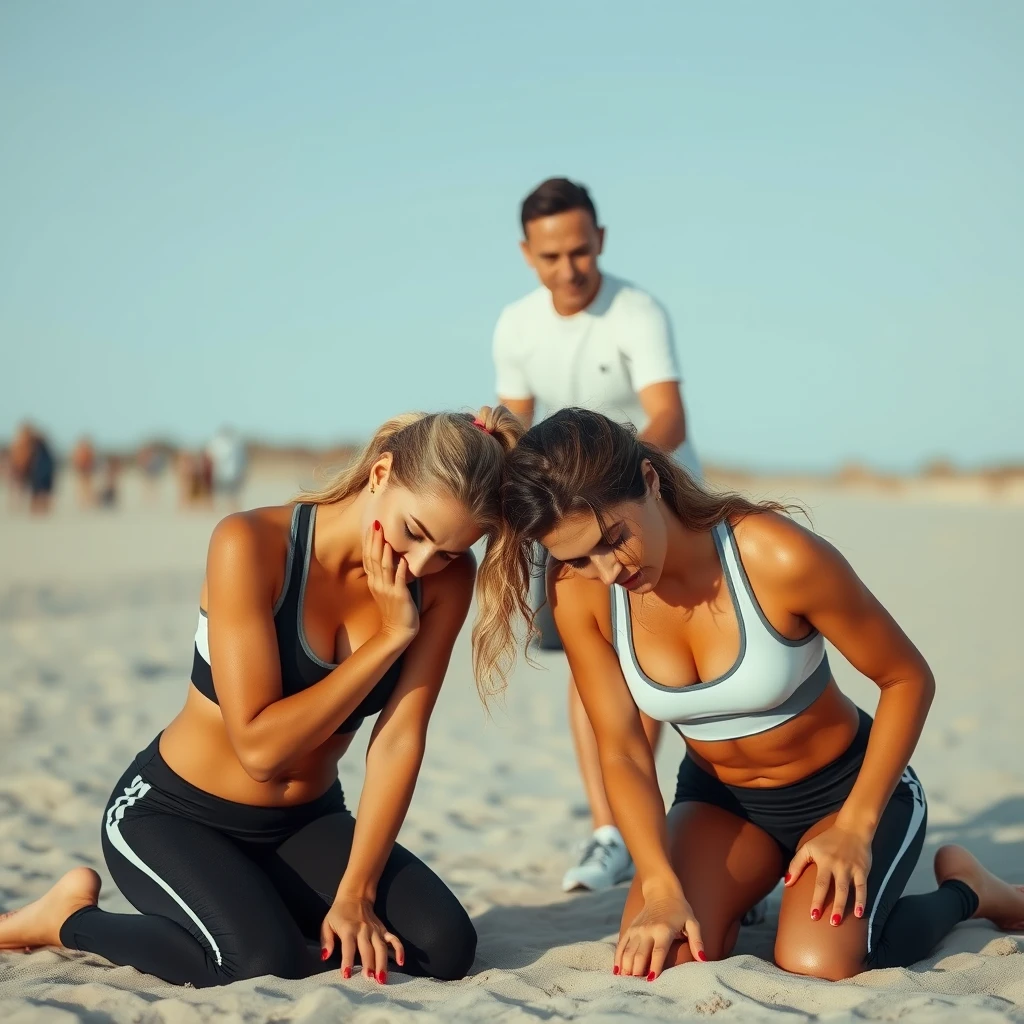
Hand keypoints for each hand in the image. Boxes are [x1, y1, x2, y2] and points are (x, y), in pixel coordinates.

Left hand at [321, 894, 404, 983]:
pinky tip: (401, 962)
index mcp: (348, 929)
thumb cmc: (339, 913)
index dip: (347, 961)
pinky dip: (399, 950)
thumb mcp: (327, 924)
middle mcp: (364, 930)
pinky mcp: (383, 929)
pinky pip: (393, 939)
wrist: (355, 895)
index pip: (348, 946)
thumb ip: (326, 941)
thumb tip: (325, 957)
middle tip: (370, 980)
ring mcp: (375, 930)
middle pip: (368, 949)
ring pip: (381, 947)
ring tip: (382, 978)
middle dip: (369, 965)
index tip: (347, 975)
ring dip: (383, 963)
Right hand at [363, 520, 418, 640]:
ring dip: (385, 552)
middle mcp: (378, 584)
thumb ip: (385, 575)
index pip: (368, 558)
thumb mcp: (385, 590)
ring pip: (384, 567)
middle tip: (377, 524)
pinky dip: (400, 570)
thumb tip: (389, 558)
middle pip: (373, 559)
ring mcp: (388, 590)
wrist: (397, 632)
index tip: (372, 526)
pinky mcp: (400, 596)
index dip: (369, 542)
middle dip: (375, 541)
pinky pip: (399, 581)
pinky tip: (402, 559)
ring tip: (386, 537)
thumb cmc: (394, 611)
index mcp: (374, 582)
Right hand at [615, 889, 704, 979]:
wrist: (661, 891)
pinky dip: (618, 958)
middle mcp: (648, 930)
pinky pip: (621, 945)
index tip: (652, 980)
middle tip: (638, 987)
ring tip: (627, 982)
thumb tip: (703, 959)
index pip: (658, 952)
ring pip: (628, 951)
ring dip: (627, 967)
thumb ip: (697, 941)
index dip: (655, 966)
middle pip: (640, 954)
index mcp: (663, 930)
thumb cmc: (680, 910)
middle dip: (638, 971)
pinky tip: (617, 971)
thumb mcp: (692, 923)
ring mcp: (637, 929)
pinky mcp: (630, 929)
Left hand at [784, 824, 872, 924]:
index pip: (819, 884)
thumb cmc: (828, 840)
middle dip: (830, 906)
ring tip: (838, 922)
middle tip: (827, 923)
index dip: (816, 900)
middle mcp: (837, 866)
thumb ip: (796, 864)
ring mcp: (850, 868)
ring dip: (843, 906)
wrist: (852, 828)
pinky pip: (862, 887)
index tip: (812, 916)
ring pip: (847, 890)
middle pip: (833, 889)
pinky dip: (862, 901)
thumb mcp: (809, 847)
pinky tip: (860, 913)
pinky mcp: (862, 870)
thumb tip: (787, 882)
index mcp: (823, 861)